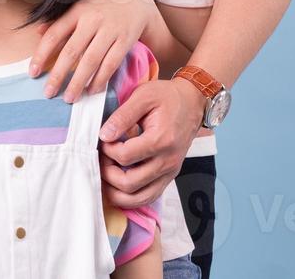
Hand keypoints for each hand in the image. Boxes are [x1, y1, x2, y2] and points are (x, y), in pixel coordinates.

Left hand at [29, 0, 155, 101]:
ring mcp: (110, 30)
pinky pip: (111, 64)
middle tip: (49, 93)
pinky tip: (92, 90)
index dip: (41, 54)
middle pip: (72, 51)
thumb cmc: (102, 4)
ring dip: (79, 82)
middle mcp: (92, 20)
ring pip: (91, 61)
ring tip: (69, 98)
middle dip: (58, 75)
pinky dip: (101, 79)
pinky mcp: (125, 41)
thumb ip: (60, 20)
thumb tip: (37, 32)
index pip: (55, 34)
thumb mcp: (80, 5)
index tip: (33, 73)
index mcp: (77, 11)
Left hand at [97, 76, 202, 207]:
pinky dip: (130, 196)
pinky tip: (118, 183)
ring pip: (138, 198)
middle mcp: (168, 161)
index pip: (125, 157)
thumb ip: (122, 116)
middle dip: (108, 173)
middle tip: (102, 157)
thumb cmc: (167, 97)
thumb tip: (104, 135)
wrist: (192, 102)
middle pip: (129, 183)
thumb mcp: (143, 96)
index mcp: (161, 140)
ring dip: (117, 191)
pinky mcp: (169, 176)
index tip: (103, 139)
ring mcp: (170, 172)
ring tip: (107, 172)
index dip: (107, 150)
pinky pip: (148, 197)